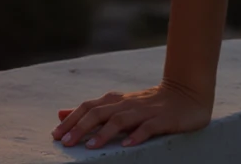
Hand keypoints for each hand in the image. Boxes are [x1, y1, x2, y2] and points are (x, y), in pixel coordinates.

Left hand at [51, 80, 212, 149]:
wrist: (185, 94)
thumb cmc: (147, 104)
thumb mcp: (116, 105)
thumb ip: (90, 111)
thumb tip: (61, 114)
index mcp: (113, 101)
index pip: (87, 108)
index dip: (71, 120)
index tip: (56, 134)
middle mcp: (125, 104)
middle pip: (97, 113)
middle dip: (80, 127)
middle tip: (66, 143)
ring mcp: (143, 111)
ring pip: (119, 120)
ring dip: (103, 133)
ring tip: (90, 147)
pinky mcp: (162, 120)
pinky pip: (147, 128)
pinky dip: (136, 135)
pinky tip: (127, 145)